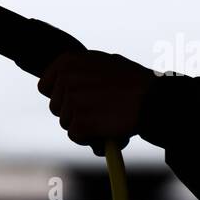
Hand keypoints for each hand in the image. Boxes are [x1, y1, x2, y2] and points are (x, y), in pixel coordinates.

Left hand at [38, 50, 156, 155]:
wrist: (154, 100)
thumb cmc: (135, 82)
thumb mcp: (106, 63)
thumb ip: (83, 70)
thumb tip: (67, 81)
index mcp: (68, 61)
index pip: (45, 86)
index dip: (61, 96)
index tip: (75, 101)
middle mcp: (66, 79)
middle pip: (56, 107)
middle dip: (75, 113)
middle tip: (98, 112)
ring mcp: (72, 101)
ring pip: (67, 123)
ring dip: (85, 126)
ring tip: (108, 120)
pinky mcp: (80, 123)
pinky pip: (76, 136)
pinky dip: (90, 138)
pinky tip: (107, 131)